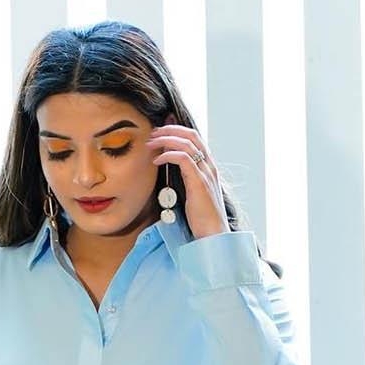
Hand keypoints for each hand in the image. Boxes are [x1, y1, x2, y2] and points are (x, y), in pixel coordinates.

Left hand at [145, 124, 228, 241]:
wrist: (213, 234)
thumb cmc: (202, 218)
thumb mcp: (193, 193)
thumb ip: (187, 179)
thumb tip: (174, 171)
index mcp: (209, 167)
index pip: (195, 138)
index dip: (177, 131)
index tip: (159, 134)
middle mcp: (209, 166)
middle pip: (191, 135)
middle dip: (170, 130)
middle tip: (153, 133)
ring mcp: (206, 173)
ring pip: (187, 143)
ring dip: (166, 140)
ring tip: (151, 144)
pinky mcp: (199, 182)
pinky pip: (183, 158)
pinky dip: (168, 155)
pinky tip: (156, 160)